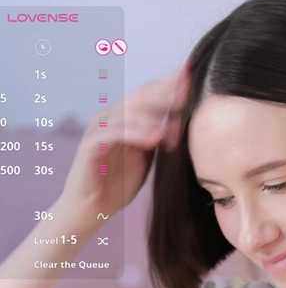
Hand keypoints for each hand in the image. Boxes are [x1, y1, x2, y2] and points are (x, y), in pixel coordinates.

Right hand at [56, 63, 189, 222]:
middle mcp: (110, 116)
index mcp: (125, 116)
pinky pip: (114, 133)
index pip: (149, 92)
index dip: (170, 85)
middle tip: (187, 93)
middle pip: (140, 96)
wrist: (92, 207)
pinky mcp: (90, 145)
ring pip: (128, 111)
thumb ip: (160, 136)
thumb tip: (184, 119)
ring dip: (154, 115)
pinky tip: (155, 138)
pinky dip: (135, 133)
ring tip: (176, 121)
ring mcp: (99, 129)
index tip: (193, 80)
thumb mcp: (147, 155)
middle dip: (165, 93)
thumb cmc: (119, 181)